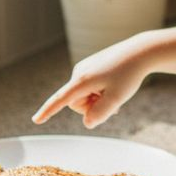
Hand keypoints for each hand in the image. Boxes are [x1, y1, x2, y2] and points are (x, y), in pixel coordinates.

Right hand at [31, 38, 148, 126]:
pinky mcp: (90, 68)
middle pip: (76, 103)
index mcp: (82, 80)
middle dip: (91, 108)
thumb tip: (87, 124)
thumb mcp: (117, 98)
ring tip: (116, 93)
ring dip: (98, 101)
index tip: (36, 120)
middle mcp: (79, 73)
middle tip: (114, 105)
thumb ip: (101, 113)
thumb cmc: (129, 75)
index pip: (61, 99)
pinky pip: (89, 88)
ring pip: (84, 96)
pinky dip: (100, 93)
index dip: (48, 111)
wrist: (140, 52)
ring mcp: (84, 69)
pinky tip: (114, 88)